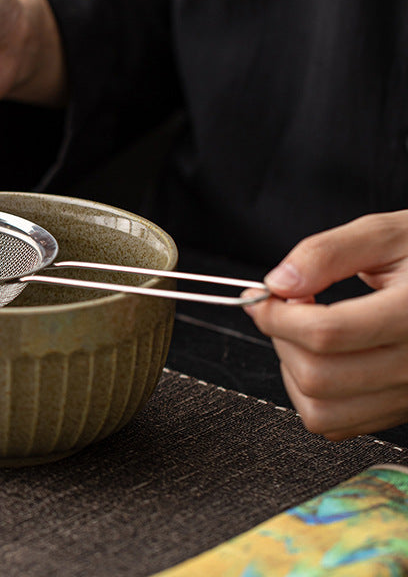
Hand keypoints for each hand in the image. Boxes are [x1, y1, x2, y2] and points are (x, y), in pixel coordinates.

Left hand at [245, 210, 407, 439]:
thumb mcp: (387, 234)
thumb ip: (327, 253)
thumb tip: (278, 283)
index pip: (327, 332)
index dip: (278, 315)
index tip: (263, 297)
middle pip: (318, 376)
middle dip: (281, 339)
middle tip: (286, 308)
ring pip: (321, 411)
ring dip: (291, 370)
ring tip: (303, 332)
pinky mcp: (403, 411)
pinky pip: (337, 424)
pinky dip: (310, 394)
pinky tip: (320, 356)